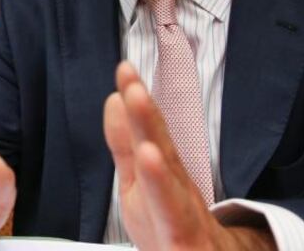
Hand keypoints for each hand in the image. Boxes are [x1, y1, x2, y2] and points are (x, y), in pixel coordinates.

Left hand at [103, 62, 275, 249]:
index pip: (151, 134)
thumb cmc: (174, 226)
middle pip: (166, 159)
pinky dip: (179, 234)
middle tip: (134, 91)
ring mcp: (188, 229)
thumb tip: (114, 98)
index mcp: (164, 178)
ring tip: (148, 152)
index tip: (125, 70)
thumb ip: (126, 145)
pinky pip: (184, 245)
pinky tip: (177, 236)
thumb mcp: (142, 182)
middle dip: (149, 126)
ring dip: (161, 179)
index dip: (137, 105)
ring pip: (174, 204)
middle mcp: (181, 199)